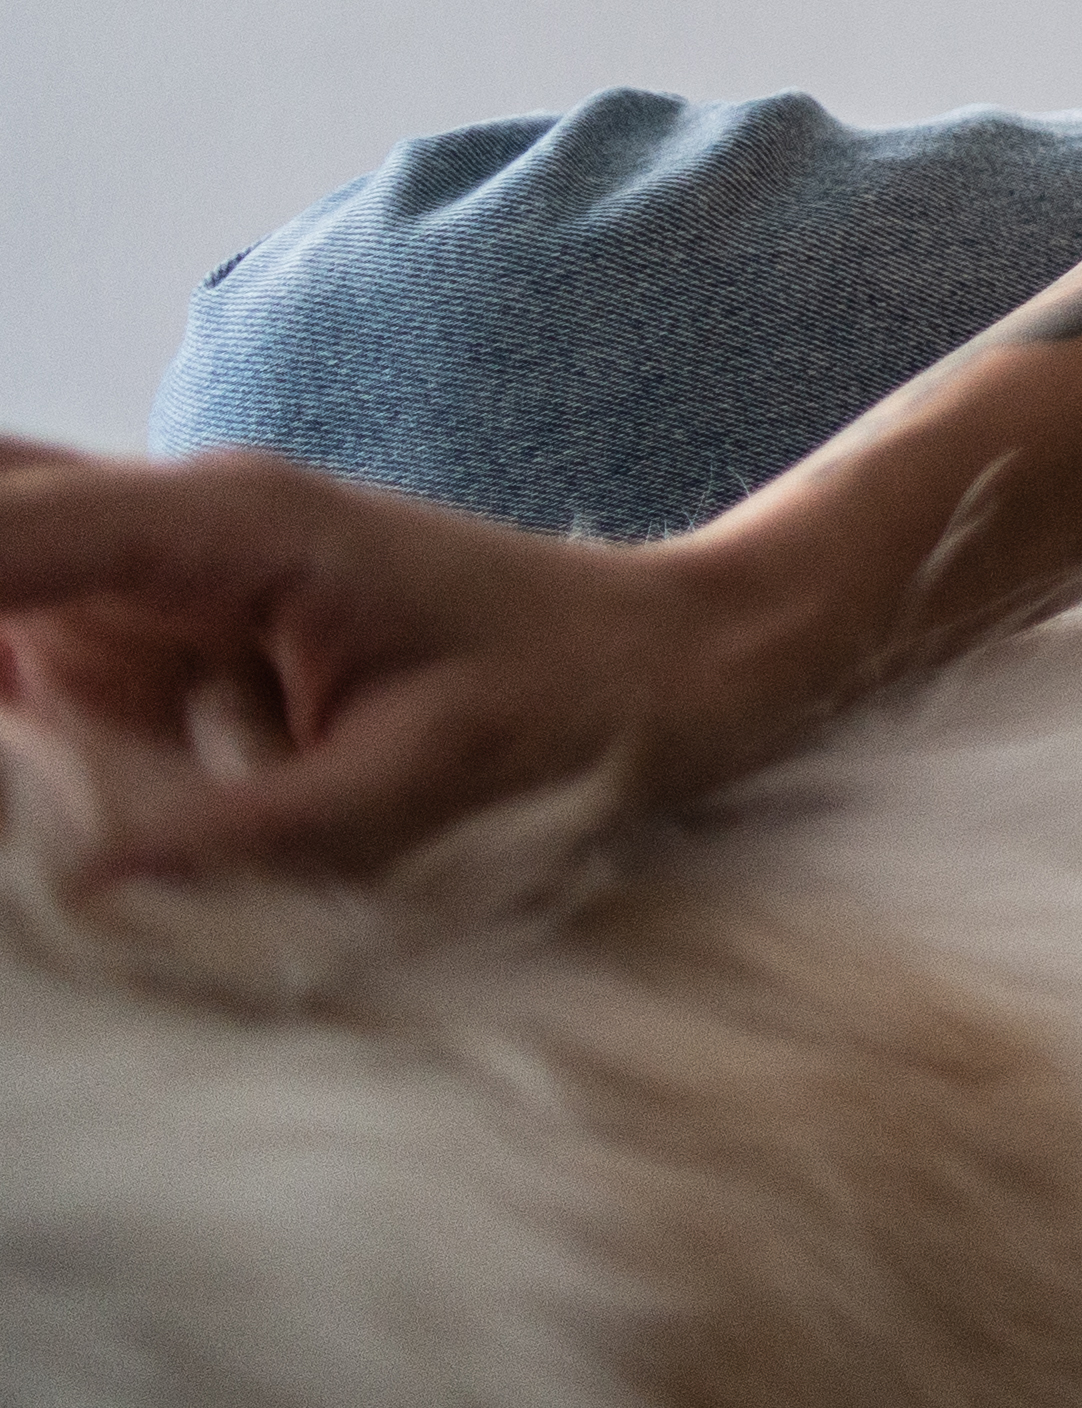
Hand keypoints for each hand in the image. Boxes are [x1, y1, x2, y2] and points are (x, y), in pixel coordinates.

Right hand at [0, 437, 838, 889]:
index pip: (5, 531)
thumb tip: (81, 890)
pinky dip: (3, 686)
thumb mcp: (426, 791)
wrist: (687, 653)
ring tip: (59, 757)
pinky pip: (26, 632)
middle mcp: (179, 516)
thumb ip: (247, 838)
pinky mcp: (165, 622)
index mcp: (233, 525)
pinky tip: (31, 773)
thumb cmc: (581, 707)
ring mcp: (162, 564)